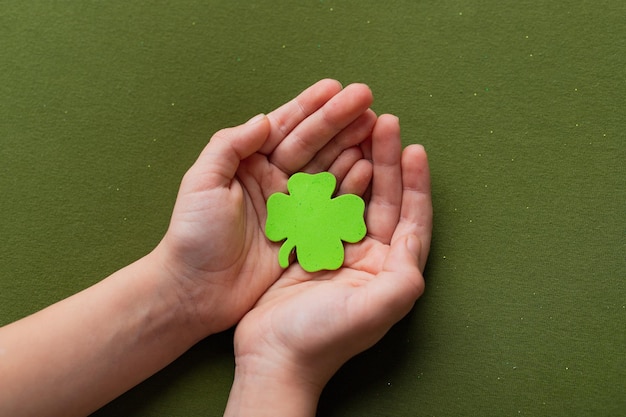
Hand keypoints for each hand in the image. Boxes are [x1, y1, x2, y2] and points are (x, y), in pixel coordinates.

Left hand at [153, 79, 376, 336]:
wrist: (196, 292)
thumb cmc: (193, 236)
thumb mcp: (201, 184)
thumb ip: (229, 147)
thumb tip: (264, 119)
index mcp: (249, 164)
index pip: (284, 127)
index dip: (310, 107)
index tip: (336, 87)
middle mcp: (274, 180)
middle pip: (312, 143)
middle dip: (339, 120)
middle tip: (367, 100)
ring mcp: (291, 206)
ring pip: (327, 168)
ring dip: (350, 146)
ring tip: (375, 126)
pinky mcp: (304, 233)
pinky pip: (332, 204)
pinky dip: (351, 185)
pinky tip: (368, 167)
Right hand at [224, 115, 431, 415]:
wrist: (273, 356)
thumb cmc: (323, 338)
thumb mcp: (372, 310)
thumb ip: (402, 277)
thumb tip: (415, 239)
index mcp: (390, 271)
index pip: (412, 218)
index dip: (416, 183)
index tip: (414, 148)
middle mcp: (370, 259)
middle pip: (385, 200)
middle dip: (387, 161)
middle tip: (384, 123)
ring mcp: (339, 251)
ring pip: (355, 197)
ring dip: (360, 164)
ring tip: (360, 130)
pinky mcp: (310, 247)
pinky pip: (324, 205)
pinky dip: (329, 181)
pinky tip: (329, 159)